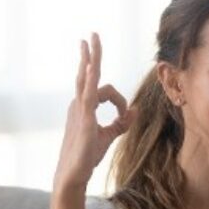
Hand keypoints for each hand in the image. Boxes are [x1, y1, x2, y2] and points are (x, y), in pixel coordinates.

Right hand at [54, 33, 134, 189]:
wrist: (73, 173)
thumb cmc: (86, 155)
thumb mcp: (109, 136)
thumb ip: (122, 122)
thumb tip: (135, 110)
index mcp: (83, 107)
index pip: (106, 91)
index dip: (121, 102)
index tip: (125, 116)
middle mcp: (78, 104)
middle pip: (85, 73)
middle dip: (90, 54)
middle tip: (91, 35)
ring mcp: (78, 109)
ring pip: (86, 78)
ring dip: (90, 58)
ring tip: (90, 40)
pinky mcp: (82, 117)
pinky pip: (88, 93)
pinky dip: (92, 79)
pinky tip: (93, 65)